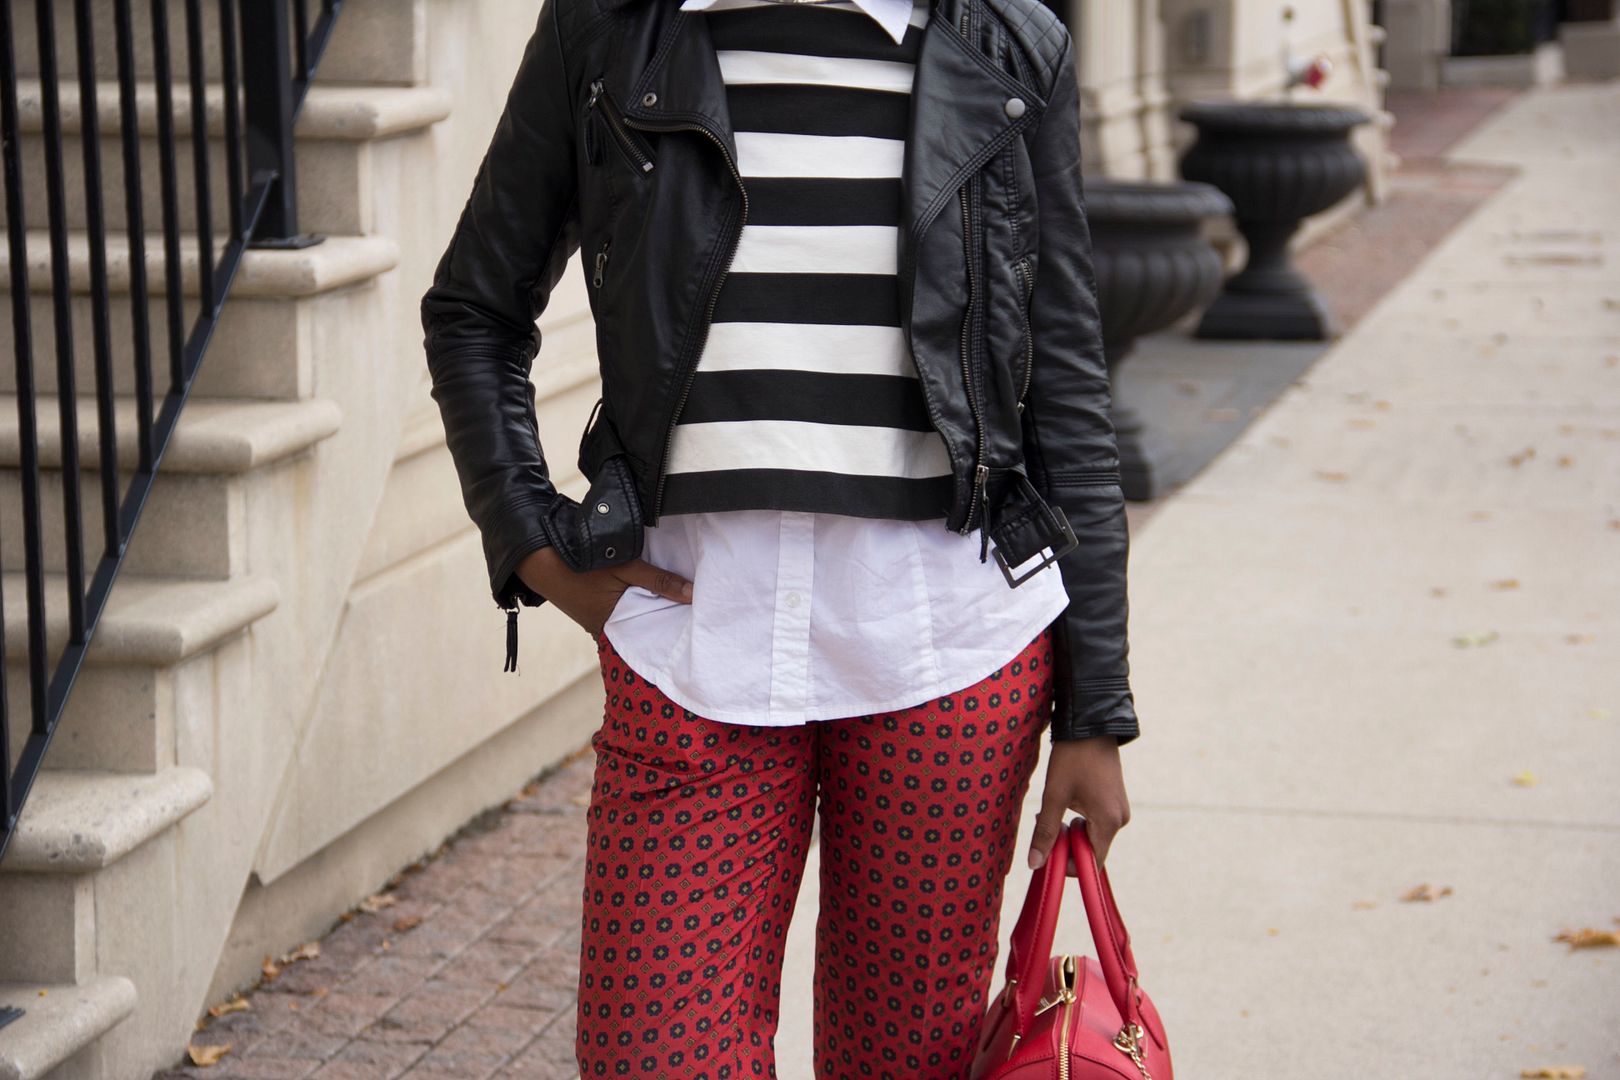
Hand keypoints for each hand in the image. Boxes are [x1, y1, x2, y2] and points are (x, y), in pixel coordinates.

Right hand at [515, 545, 692, 636]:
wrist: (539, 557)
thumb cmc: (581, 564)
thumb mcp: (625, 569)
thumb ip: (659, 581)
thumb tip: (692, 594)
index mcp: (611, 629)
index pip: (650, 637)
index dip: (671, 629)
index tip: (694, 625)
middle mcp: (604, 632)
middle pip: (641, 629)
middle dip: (661, 622)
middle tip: (691, 616)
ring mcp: (596, 622)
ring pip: (631, 620)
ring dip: (647, 612)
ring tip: (676, 607)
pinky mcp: (593, 611)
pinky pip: (620, 613)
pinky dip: (634, 606)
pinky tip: (651, 598)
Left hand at [1028, 736, 1129, 868]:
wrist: (1091, 726)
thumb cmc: (1072, 759)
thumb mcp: (1054, 795)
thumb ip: (1046, 831)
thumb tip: (1035, 864)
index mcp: (1108, 822)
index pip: (1091, 863)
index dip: (1068, 863)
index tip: (1047, 848)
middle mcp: (1120, 820)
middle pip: (1091, 850)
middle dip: (1067, 843)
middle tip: (1045, 821)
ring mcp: (1120, 811)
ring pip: (1093, 836)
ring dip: (1071, 831)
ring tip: (1054, 807)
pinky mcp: (1116, 802)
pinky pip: (1098, 823)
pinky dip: (1081, 821)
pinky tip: (1067, 803)